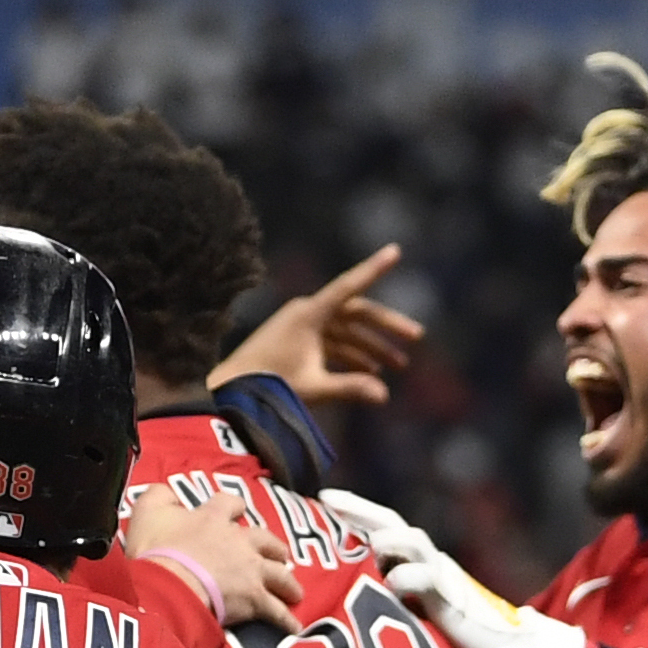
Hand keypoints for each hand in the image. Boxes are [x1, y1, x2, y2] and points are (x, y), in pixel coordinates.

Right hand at [125, 486, 305, 629]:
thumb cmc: (156, 551)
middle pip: (266, 541)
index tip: (236, 511)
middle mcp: (240, 542)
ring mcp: (251, 571)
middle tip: (278, 556)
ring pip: (279, 575)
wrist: (170, 587)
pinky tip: (294, 626)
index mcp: (214, 518)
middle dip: (273, 548)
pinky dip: (286, 619)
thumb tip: (169, 494)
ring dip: (288, 583)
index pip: (230, 504)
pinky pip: (276, 611)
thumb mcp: (147, 512)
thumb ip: (159, 497)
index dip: (234, 508)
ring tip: (294, 591)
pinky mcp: (254, 600)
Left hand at [213, 244, 422, 411]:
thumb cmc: (266, 388)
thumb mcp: (312, 388)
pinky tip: (371, 372)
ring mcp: (302, 326)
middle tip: (417, 338)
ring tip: (397, 367)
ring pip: (347, 331)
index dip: (374, 269)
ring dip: (372, 346)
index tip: (396, 251)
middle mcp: (307, 313)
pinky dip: (352, 356)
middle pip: (357, 312)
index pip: (350, 286)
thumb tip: (384, 396)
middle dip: (387, 327)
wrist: (230, 392)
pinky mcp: (298, 342)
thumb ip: (349, 389)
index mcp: (309, 314)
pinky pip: (333, 342)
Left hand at [315, 489, 590, 647]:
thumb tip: (339, 597)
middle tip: (327, 499)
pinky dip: (406, 578)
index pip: (380, 527)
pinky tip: (389, 585)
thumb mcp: (403, 615)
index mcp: (414, 563)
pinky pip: (427, 579)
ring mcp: (442, 577)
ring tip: (366, 545)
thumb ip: (381, 599)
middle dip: (360, 508)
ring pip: (414, 540)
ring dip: (387, 538)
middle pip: (393, 521)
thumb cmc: (446, 641)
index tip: (321, 498)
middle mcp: (428, 562)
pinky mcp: (451, 600)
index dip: (353, 513)